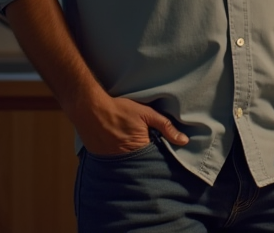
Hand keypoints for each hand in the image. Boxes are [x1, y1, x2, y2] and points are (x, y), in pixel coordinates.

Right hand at [74, 95, 188, 156]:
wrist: (89, 108)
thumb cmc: (119, 109)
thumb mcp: (146, 113)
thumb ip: (166, 127)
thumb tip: (184, 141)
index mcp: (140, 149)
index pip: (156, 160)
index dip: (160, 156)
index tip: (163, 151)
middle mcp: (125, 160)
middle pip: (142, 164)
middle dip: (147, 160)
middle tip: (147, 148)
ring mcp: (112, 161)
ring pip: (129, 165)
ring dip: (133, 160)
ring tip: (134, 148)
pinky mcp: (101, 160)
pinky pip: (115, 163)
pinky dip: (120, 159)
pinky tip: (120, 149)